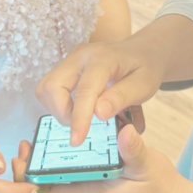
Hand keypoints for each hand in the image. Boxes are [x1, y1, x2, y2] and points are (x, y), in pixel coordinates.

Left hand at [12, 124, 191, 192]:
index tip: (23, 156)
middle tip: (23, 150)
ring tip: (34, 154)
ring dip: (38, 182)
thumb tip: (123, 131)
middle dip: (27, 180)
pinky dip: (51, 186)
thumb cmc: (159, 187)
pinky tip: (55, 165)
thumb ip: (134, 150)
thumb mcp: (149, 164)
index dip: (29, 181)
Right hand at [35, 37, 165, 145]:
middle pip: (53, 86)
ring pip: (46, 88)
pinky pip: (51, 88)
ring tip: (82, 117)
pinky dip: (59, 104)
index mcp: (103, 58)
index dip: (79, 118)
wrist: (143, 51)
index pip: (85, 90)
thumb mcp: (144, 85)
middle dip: (62, 113)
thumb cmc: (146, 68)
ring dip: (59, 109)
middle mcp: (81, 55)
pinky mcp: (67, 67)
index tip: (76, 141)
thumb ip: (121, 97)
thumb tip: (98, 115)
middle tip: (83, 126)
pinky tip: (79, 109)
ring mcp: (71, 60)